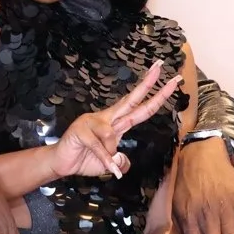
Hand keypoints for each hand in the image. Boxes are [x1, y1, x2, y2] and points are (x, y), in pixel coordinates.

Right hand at [50, 60, 182, 179]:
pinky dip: (106, 160)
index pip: (140, 107)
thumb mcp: (111, 164)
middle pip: (131, 100)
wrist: (61, 163)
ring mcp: (92, 122)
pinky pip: (101, 147)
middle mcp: (107, 118)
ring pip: (112, 134)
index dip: (156, 96)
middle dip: (147, 84)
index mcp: (116, 123)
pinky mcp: (81, 130)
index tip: (171, 82)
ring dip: (111, 154)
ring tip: (107, 164)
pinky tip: (109, 167)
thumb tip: (122, 161)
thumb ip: (121, 161)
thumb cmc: (85, 159)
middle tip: (160, 66)